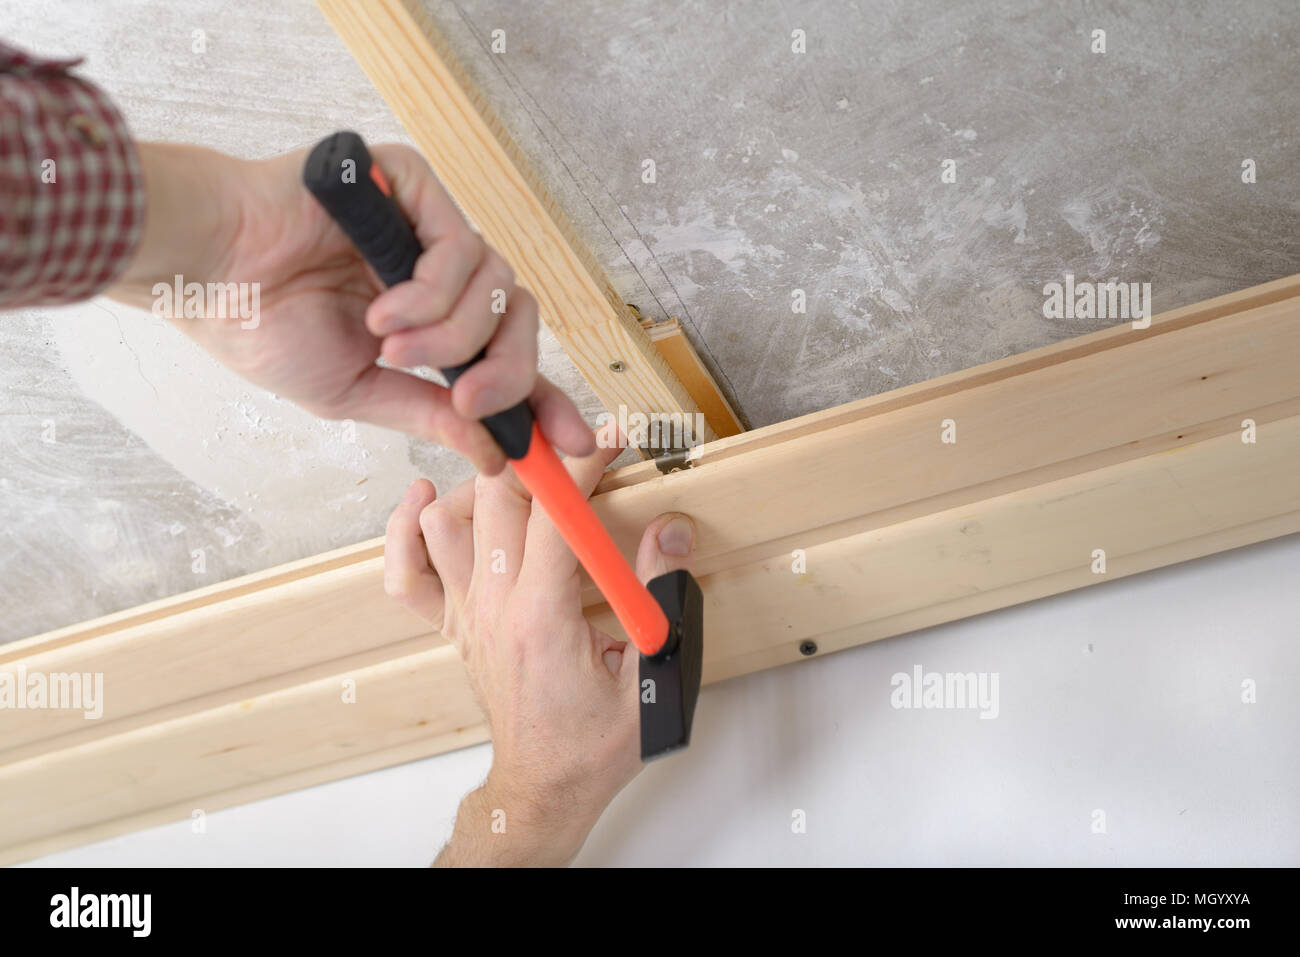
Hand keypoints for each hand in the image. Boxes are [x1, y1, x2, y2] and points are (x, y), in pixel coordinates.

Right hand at [105, 141, 593, 472]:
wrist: (207, 278)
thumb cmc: (263, 328)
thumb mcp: (361, 392)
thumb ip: (432, 415)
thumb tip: (497, 456)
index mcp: (427, 321)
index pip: (508, 357)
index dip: (547, 400)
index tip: (578, 444)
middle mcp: (436, 272)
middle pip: (520, 319)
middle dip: (507, 373)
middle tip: (467, 402)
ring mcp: (426, 226)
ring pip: (497, 287)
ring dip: (451, 335)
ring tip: (389, 345)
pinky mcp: (412, 185)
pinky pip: (461, 247)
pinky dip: (432, 294)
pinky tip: (382, 310)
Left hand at [384, 442, 696, 864]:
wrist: (545, 787)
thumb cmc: (593, 743)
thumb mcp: (654, 676)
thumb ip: (662, 596)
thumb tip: (673, 531)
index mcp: (542, 619)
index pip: (555, 515)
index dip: (584, 465)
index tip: (612, 437)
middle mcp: (494, 608)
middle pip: (496, 500)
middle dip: (538, 456)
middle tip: (573, 442)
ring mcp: (467, 615)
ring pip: (446, 521)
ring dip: (482, 483)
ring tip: (526, 470)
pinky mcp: (455, 624)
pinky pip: (409, 572)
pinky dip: (406, 531)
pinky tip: (426, 501)